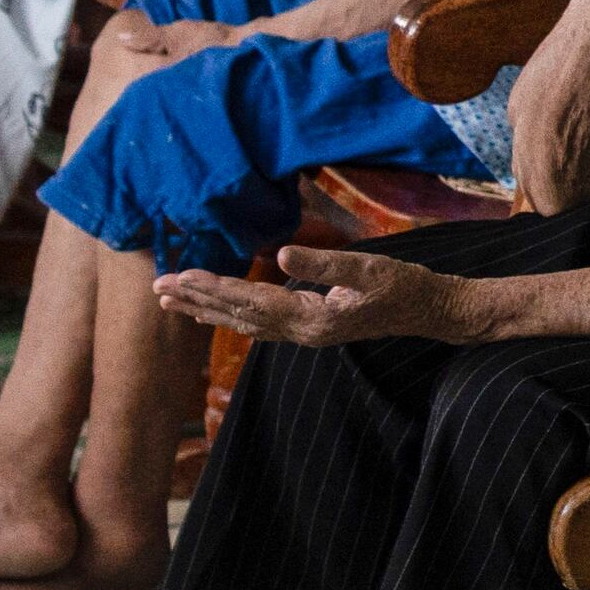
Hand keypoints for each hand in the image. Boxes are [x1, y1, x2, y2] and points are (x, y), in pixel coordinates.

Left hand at [147, 246, 476, 349]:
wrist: (431, 312)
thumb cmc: (405, 286)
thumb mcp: (370, 269)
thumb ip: (326, 264)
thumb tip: (279, 255)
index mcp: (311, 318)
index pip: (249, 301)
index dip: (212, 288)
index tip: (178, 276)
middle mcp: (302, 332)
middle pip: (238, 315)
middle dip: (197, 300)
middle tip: (158, 288)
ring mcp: (305, 334)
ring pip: (243, 322)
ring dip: (207, 310)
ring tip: (171, 301)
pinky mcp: (311, 329)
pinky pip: (260, 326)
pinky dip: (231, 317)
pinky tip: (215, 314)